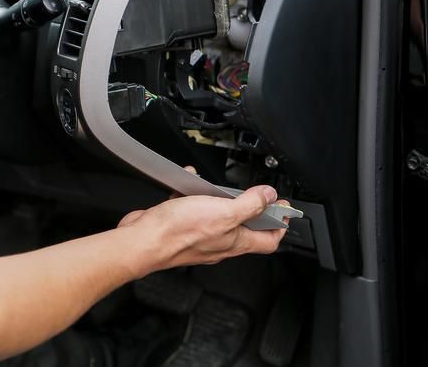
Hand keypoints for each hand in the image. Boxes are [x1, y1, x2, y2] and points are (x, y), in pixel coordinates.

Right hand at [117, 185, 287, 277]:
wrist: (143, 240)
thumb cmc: (180, 232)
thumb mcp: (225, 212)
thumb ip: (250, 204)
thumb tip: (270, 196)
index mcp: (235, 242)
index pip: (268, 241)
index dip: (279, 226)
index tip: (283, 211)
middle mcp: (219, 243)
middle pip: (244, 229)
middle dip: (250, 208)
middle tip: (255, 194)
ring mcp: (199, 236)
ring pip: (216, 216)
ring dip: (216, 197)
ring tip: (214, 185)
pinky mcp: (180, 227)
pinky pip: (192, 209)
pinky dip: (191, 195)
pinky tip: (187, 185)